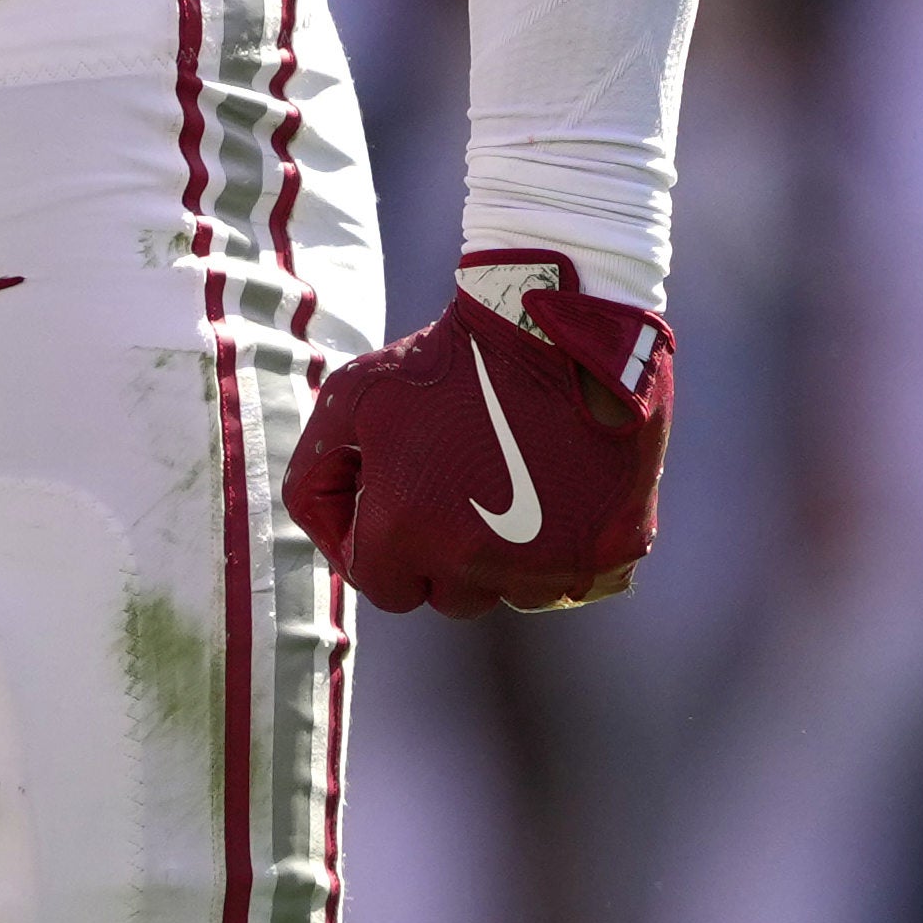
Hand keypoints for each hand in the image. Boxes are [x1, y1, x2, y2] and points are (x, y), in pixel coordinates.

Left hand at [290, 250, 671, 614]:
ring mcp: (548, 565)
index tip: (394, 505)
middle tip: (451, 491)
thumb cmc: (443, 361)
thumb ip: (314, 476)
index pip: (379, 585)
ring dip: (498, 557)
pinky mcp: (608, 556)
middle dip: (437, 555)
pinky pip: (567, 579)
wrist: (549, 326)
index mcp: (407, 531)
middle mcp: (476, 562)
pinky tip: (551, 492)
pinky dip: (556, 548)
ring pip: (507, 591)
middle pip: (447, 596)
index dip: (378, 547)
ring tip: (502, 485)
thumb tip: (330, 536)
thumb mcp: (350, 400)